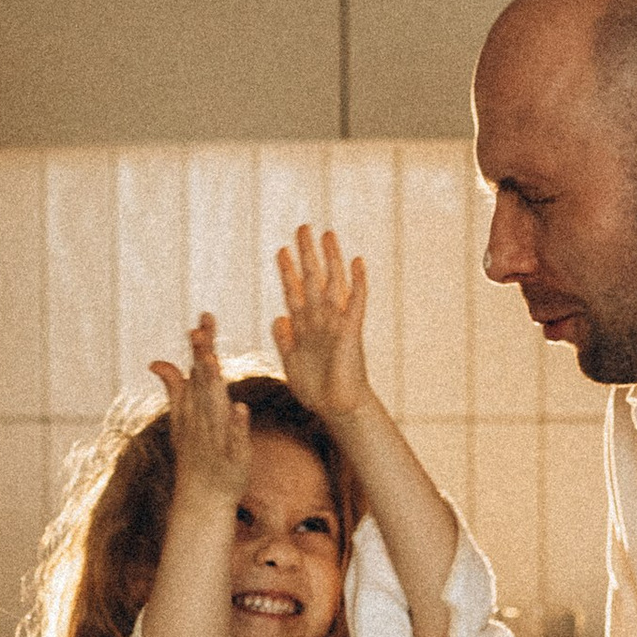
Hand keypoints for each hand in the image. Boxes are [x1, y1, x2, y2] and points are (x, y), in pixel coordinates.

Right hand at [149, 315, 250, 506]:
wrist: (202, 499)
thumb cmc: (197, 455)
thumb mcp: (182, 420)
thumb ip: (175, 388)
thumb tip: (156, 361)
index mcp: (196, 407)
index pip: (198, 369)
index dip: (202, 344)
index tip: (205, 317)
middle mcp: (203, 418)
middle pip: (203, 382)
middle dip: (202, 356)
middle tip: (201, 330)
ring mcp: (216, 437)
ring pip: (214, 407)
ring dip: (212, 385)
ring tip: (212, 360)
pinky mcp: (233, 457)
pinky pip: (234, 440)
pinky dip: (236, 426)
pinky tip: (241, 409)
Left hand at [273, 225, 369, 419]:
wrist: (338, 409)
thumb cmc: (317, 389)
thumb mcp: (291, 362)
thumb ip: (284, 340)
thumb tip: (279, 317)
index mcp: (304, 326)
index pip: (294, 291)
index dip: (287, 271)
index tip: (281, 250)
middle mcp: (321, 319)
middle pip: (313, 279)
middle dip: (307, 254)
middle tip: (303, 227)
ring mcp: (337, 323)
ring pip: (334, 284)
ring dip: (331, 259)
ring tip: (328, 234)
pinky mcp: (351, 332)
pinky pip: (355, 303)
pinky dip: (357, 283)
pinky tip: (357, 262)